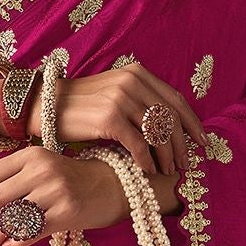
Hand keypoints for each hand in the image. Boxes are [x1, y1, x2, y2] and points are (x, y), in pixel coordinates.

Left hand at [0, 144, 130, 245]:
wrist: (114, 186)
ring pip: (13, 216)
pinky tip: (11, 244)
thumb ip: (13, 179)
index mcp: (31, 155)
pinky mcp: (67, 213)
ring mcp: (55, 192)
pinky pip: (32, 231)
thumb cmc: (71, 179)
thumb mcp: (42, 168)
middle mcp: (42, 170)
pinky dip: (17, 240)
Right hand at [42, 62, 206, 178]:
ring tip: (168, 172)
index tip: (202, 142)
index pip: (175, 99)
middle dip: (182, 145)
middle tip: (186, 165)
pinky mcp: (109, 117)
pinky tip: (148, 171)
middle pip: (170, 118)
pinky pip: (138, 144)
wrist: (42, 107)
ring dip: (166, 157)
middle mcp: (131, 82)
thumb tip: (167, 128)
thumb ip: (138, 103)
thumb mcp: (112, 95)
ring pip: (157, 133)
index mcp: (136, 73)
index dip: (192, 123)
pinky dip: (146, 161)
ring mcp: (120, 98)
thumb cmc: (79, 108)